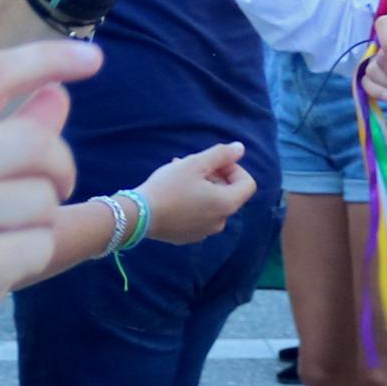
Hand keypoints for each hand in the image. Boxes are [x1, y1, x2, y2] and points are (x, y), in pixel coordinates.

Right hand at [0, 39, 94, 356]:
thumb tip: (58, 93)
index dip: (49, 59)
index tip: (93, 58)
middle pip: (38, 141)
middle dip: (60, 165)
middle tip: (51, 185)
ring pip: (45, 199)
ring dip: (40, 217)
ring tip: (1, 232)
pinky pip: (42, 244)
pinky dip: (32, 254)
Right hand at [133, 143, 255, 245]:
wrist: (138, 216)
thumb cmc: (169, 186)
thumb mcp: (195, 164)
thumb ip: (221, 154)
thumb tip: (240, 148)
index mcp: (226, 204)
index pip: (247, 184)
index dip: (234, 168)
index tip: (213, 162)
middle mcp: (220, 222)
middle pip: (228, 194)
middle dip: (214, 176)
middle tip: (191, 165)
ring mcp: (204, 232)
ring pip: (211, 204)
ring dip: (201, 187)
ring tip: (179, 175)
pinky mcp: (188, 237)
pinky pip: (198, 216)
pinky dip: (192, 203)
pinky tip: (172, 194)